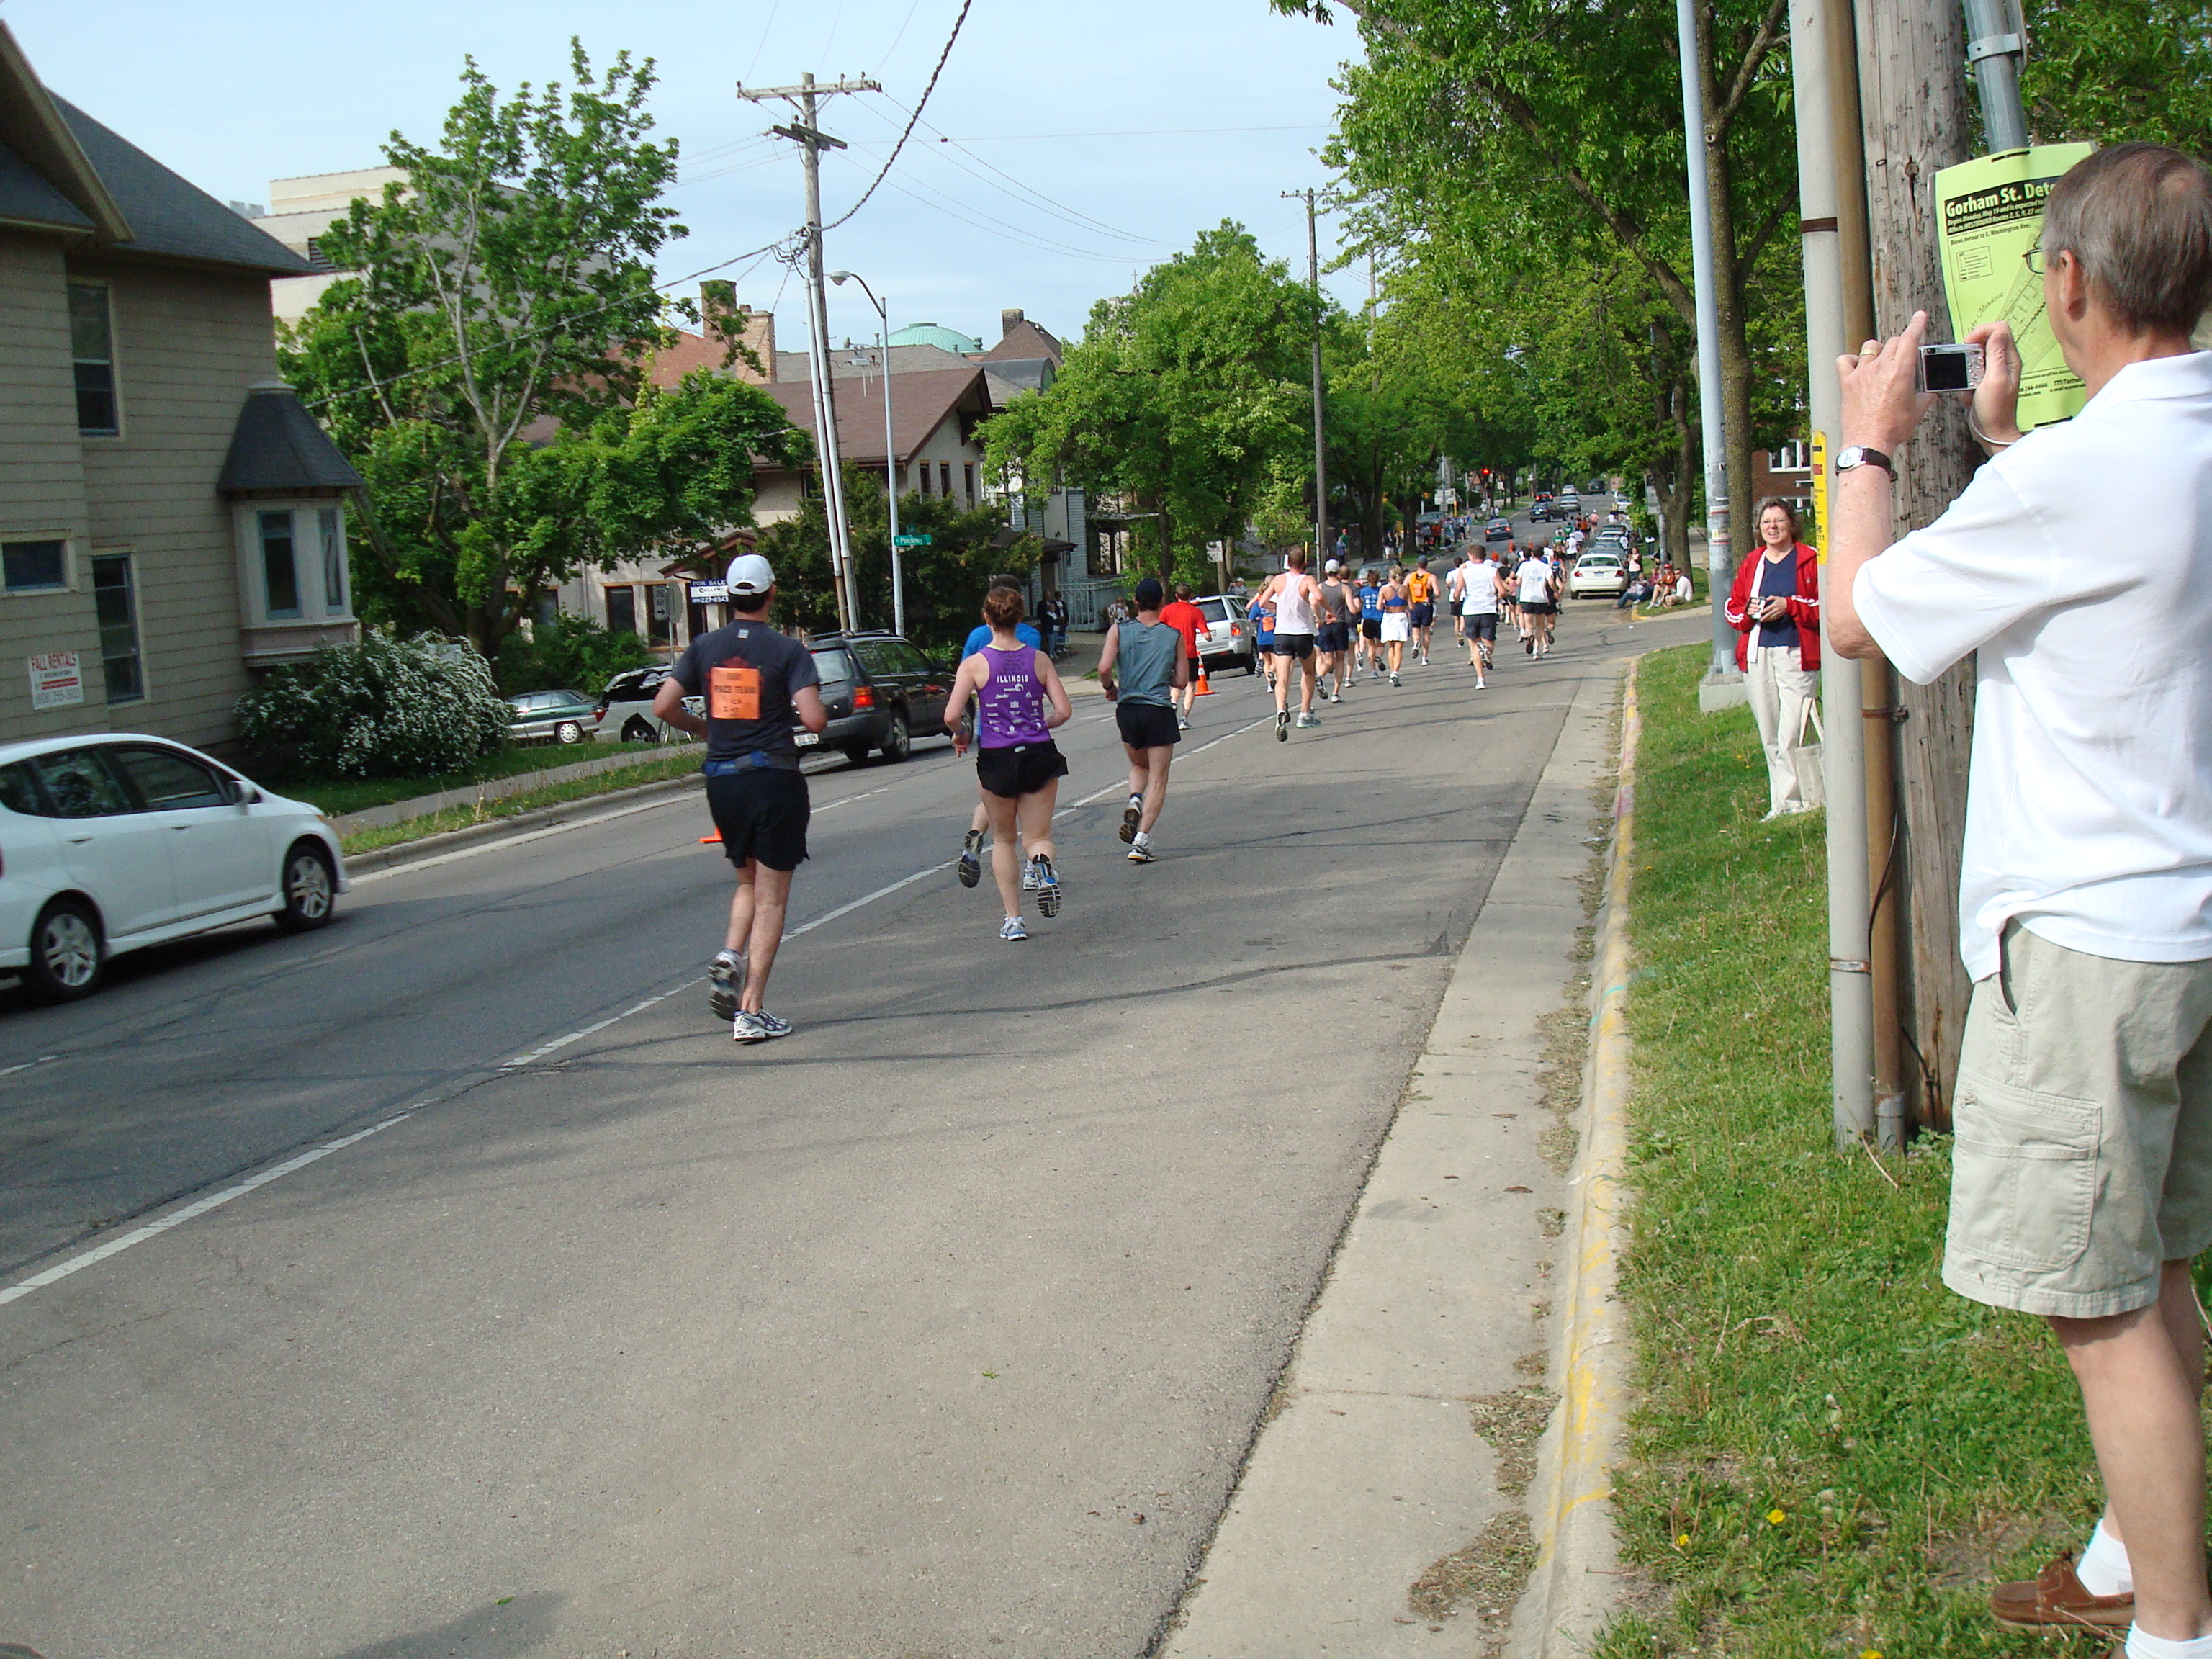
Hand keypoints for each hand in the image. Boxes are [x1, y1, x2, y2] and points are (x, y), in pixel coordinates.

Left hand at [1837, 308, 1935, 451]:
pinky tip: (1856, 366)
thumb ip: (1925, 398)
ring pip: (1870, 347)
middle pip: (1892, 342)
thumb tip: (1929, 395)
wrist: (1868, 442)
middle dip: (1901, 345)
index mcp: (1900, 370)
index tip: (1920, 317)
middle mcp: (1880, 367)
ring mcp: (1862, 374)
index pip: (1910, 338)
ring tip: (1881, 360)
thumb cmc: (1891, 429)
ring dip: (1878, 350)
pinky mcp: (1847, 383)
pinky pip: (1844, 361)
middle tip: (1903, 357)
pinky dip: (1850, 360)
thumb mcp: (1917, 411)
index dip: (1917, 324)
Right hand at [1963, 318, 2024, 446]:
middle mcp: (2005, 361)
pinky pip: (1972, 370)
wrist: (1992, 431)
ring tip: (1968, 381)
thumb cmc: (1995, 410)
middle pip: (1987, 339)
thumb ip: (1995, 353)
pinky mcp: (1986, 379)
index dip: (1982, 332)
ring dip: (1967, 367)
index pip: (1999, 329)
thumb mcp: (1994, 379)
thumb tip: (1997, 330)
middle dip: (1971, 351)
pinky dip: (1966, 378)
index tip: (1968, 343)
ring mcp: (1995, 370)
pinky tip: (1968, 390)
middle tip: (1965, 364)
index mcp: (2011, 358)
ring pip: (1977, 355)